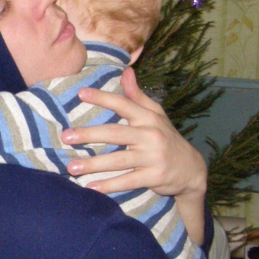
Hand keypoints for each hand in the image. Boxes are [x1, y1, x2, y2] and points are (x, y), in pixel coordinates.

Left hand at [60, 68, 206, 244]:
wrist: (192, 170)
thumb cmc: (166, 138)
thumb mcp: (156, 115)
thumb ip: (138, 96)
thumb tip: (126, 71)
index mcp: (148, 118)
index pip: (123, 104)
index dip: (102, 98)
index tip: (80, 93)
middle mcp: (151, 136)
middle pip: (115, 133)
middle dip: (89, 134)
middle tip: (66, 136)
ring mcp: (153, 158)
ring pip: (118, 160)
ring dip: (93, 164)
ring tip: (71, 167)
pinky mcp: (154, 177)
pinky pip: (128, 181)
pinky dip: (109, 185)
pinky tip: (91, 187)